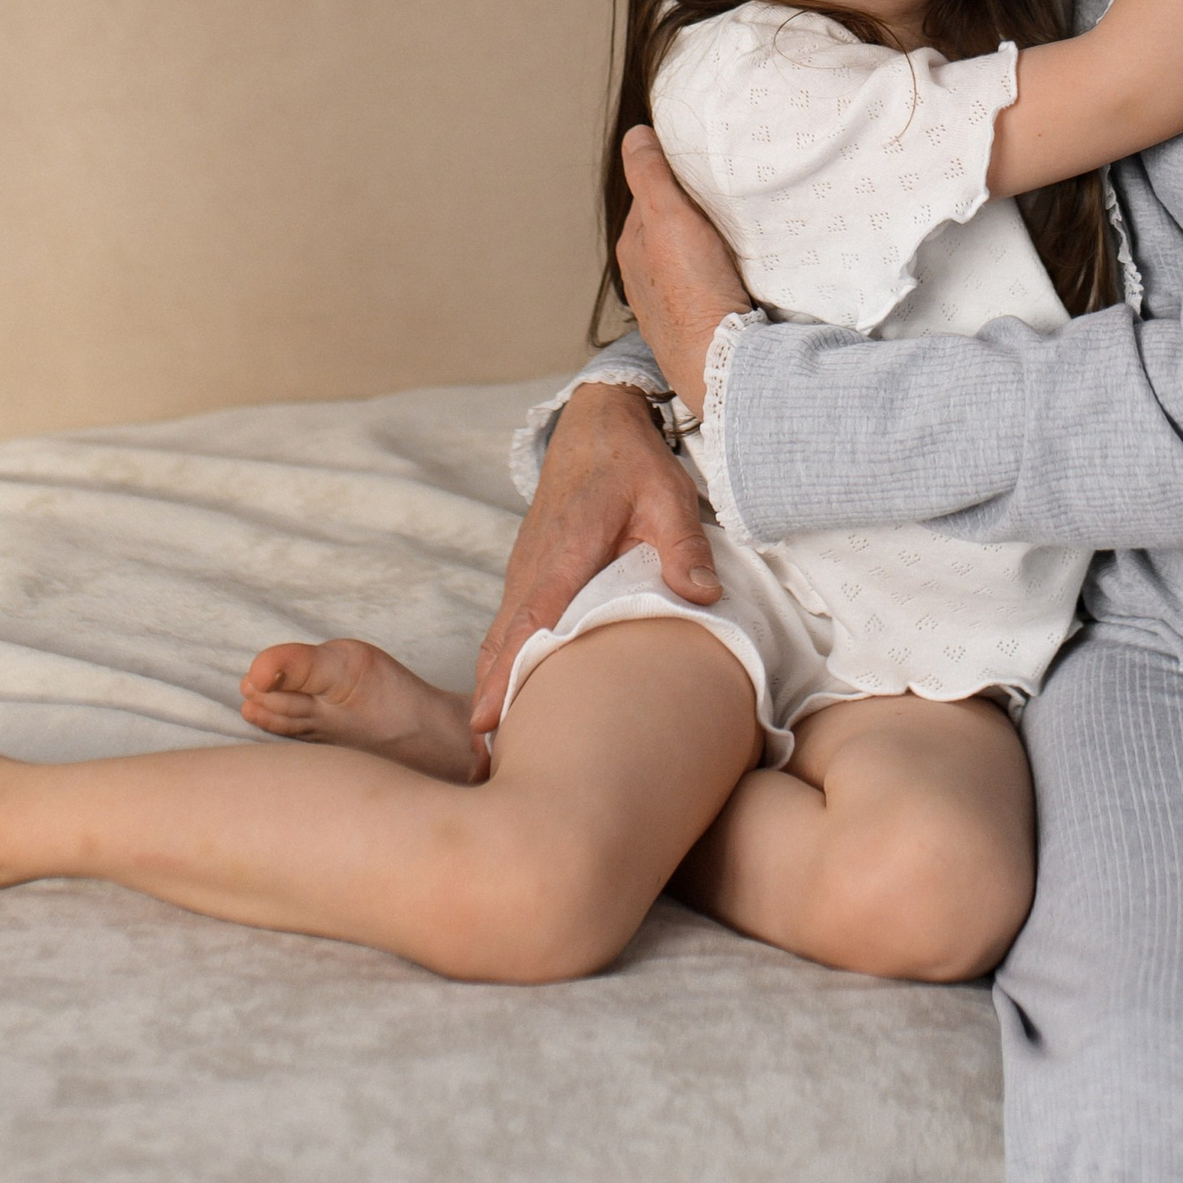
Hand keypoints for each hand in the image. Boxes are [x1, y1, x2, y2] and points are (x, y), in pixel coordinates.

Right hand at [467, 383, 721, 737]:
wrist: (596, 424)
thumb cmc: (632, 462)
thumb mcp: (668, 495)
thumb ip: (683, 546)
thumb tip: (702, 596)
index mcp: (566, 554)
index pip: (531, 622)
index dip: (508, 672)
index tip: (486, 719)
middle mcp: (535, 567)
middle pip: (503, 641)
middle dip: (489, 696)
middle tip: (480, 758)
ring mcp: (526, 569)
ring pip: (500, 634)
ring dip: (491, 682)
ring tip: (487, 744)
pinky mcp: (530, 571)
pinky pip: (509, 622)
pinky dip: (500, 658)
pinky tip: (504, 691)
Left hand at [615, 125, 754, 411]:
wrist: (717, 362)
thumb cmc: (693, 290)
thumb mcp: (668, 218)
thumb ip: (650, 175)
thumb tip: (635, 134)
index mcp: (632, 246)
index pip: (649, 195)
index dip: (672, 176)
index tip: (699, 164)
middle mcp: (641, 276)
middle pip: (666, 228)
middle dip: (687, 211)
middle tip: (721, 195)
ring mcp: (665, 304)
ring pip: (683, 259)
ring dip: (701, 244)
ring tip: (730, 231)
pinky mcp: (691, 325)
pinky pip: (699, 286)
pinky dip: (711, 273)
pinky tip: (731, 273)